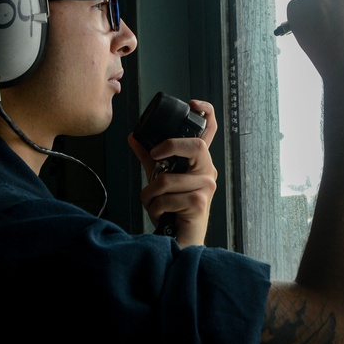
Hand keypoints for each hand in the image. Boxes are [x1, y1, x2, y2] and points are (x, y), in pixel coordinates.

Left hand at [128, 99, 218, 246]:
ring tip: (154, 203)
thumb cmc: (174, 208)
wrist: (181, 238)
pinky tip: (160, 213)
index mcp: (199, 162)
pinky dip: (154, 207)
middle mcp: (208, 171)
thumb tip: (133, 138)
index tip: (193, 104)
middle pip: (194, 146)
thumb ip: (150, 158)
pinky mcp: (199, 202)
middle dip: (169, 148)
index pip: (210, 132)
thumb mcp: (159, 178)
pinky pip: (166, 197)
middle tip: (156, 157)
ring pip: (167, 179)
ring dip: (150, 194)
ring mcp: (206, 187)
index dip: (206, 113)